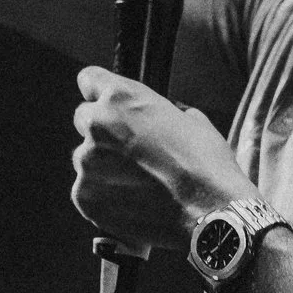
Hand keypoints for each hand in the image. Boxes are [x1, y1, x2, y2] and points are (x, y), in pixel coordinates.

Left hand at [70, 67, 254, 252]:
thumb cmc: (205, 164)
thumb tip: (157, 120)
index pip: (89, 79)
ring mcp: (87, 163)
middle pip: (85, 120)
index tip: (106, 104)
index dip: (100, 92)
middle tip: (131, 152)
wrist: (209, 213)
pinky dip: (105, 196)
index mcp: (121, 97)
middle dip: (103, 132)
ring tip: (139, 185)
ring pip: (86, 159)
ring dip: (104, 167)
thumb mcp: (190, 120)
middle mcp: (97, 125)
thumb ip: (160, 113)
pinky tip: (132, 203)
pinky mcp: (84, 197)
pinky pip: (88, 191)